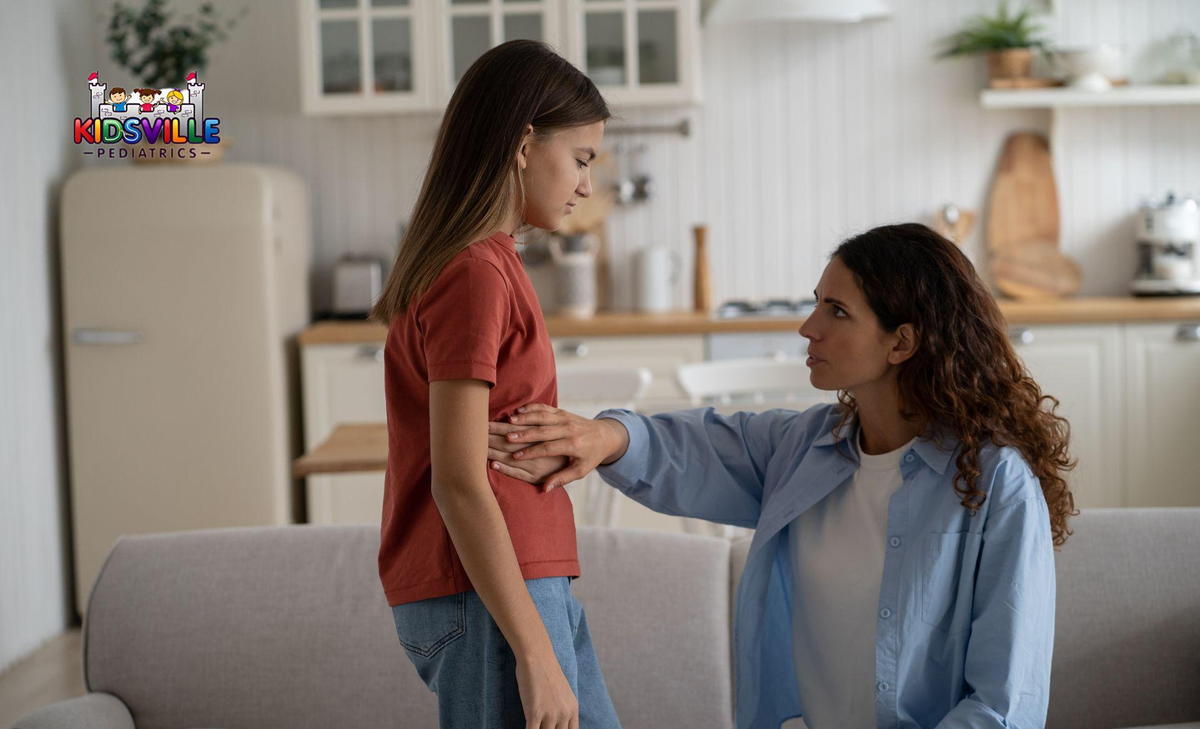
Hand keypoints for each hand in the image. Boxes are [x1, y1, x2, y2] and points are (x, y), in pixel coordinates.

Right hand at [488, 404, 629, 491]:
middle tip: (506, 437)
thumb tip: (544, 489)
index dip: (532, 452)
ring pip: (542, 416)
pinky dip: (532, 408)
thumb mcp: (580, 471)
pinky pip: (545, 408)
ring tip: (508, 421)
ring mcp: (565, 418)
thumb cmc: (591, 456)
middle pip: (543, 431)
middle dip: (524, 434)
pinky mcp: (562, 411)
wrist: (605, 435)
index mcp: (573, 445)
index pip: (549, 448)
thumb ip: (562, 479)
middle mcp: (569, 429)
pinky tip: (518, 410)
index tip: (516, 456)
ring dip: (525, 418)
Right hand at [515, 650, 578, 728]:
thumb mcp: (563, 692)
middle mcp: (564, 713)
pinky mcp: (535, 712)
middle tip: (540, 727)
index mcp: (572, 709)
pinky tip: (523, 728)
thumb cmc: (546, 671)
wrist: (537, 656)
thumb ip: (562, 708)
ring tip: (532, 726)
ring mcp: (550, 714)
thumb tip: (556, 723)